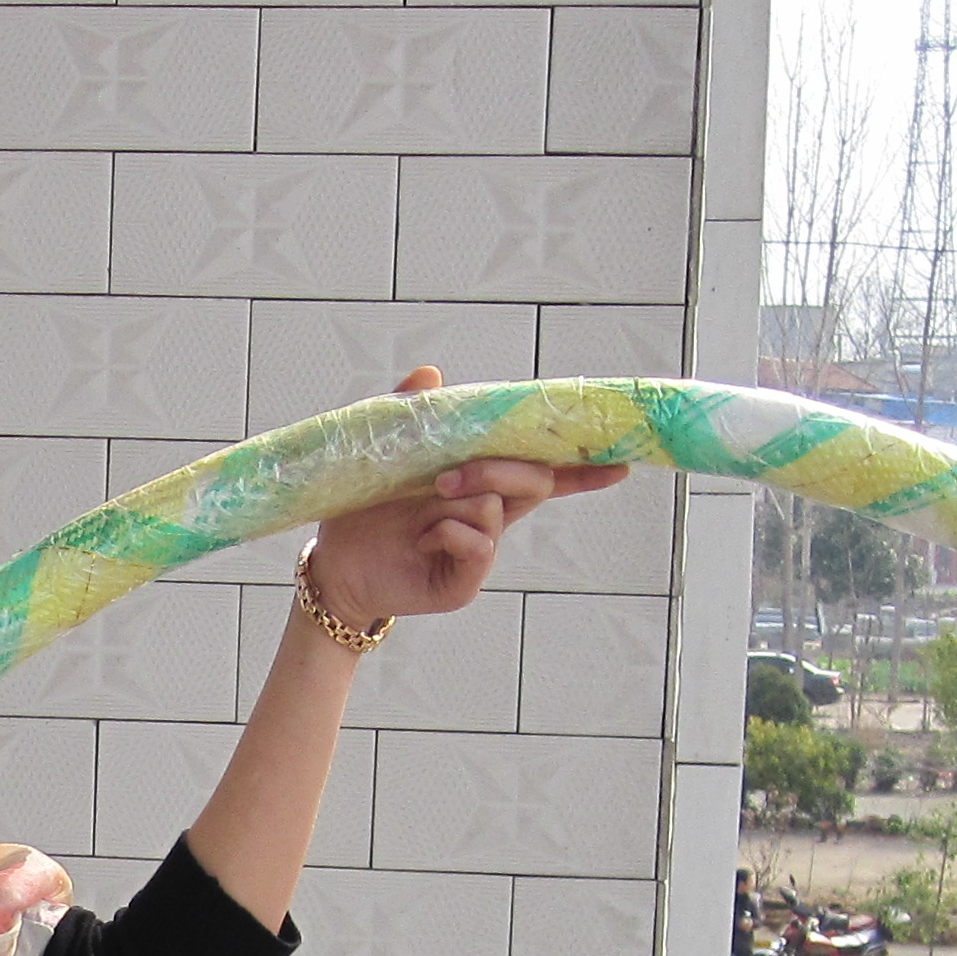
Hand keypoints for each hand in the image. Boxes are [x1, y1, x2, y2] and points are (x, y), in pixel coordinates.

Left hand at [300, 366, 633, 628]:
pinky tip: (422, 538)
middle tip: (447, 476)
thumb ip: (412, 413)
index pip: (543, 472)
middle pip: (533, 482)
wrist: (334, 562)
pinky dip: (448, 532)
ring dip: (458, 501)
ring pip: (498, 510)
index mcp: (481, 484)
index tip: (622, 460)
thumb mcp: (385, 451)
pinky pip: (478, 545)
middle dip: (499, 469)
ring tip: (421, 507)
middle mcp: (489, 516)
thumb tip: (431, 373)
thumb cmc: (364, 508)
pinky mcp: (464, 582)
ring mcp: (480, 551)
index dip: (582, 468)